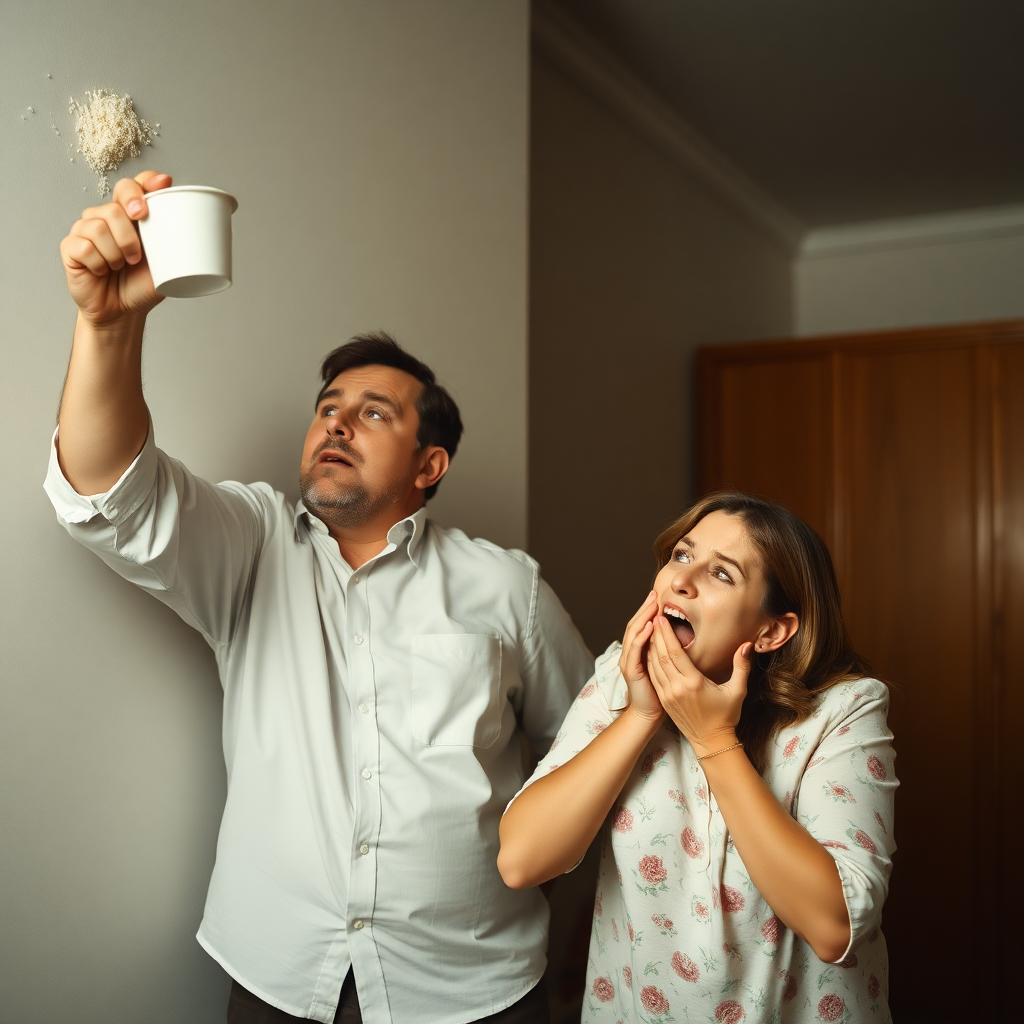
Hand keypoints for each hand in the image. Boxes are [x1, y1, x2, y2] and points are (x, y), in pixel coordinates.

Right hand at [60, 170, 171, 324]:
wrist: (123, 313)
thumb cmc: (143, 286)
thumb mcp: (169, 265)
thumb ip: (183, 245)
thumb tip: (223, 231)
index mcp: (131, 216)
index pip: (136, 185)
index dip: (147, 180)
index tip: (163, 185)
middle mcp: (107, 217)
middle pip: (117, 199)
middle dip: (132, 208)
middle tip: (143, 225)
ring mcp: (86, 230)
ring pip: (100, 225)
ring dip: (118, 249)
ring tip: (125, 264)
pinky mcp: (71, 247)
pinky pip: (84, 246)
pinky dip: (99, 262)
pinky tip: (104, 271)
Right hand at [618, 592, 665, 723]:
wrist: (649, 715)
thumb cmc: (661, 695)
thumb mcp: (666, 669)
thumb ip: (670, 654)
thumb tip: (683, 638)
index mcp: (640, 652)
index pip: (642, 626)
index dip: (649, 611)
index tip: (659, 598)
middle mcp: (631, 654)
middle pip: (636, 625)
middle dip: (645, 609)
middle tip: (654, 594)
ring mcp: (629, 661)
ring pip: (634, 633)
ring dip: (643, 617)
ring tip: (652, 604)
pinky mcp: (631, 670)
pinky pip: (635, 649)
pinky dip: (642, 636)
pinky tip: (650, 626)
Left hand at [646, 614, 751, 753]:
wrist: (711, 741)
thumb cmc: (726, 716)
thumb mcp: (737, 691)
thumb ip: (741, 666)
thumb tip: (747, 645)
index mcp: (694, 683)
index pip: (675, 653)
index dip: (666, 634)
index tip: (661, 619)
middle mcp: (677, 688)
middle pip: (661, 656)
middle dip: (655, 635)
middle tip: (652, 617)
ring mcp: (668, 695)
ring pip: (654, 666)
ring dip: (650, 646)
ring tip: (649, 629)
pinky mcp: (664, 700)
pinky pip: (653, 676)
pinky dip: (649, 661)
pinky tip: (649, 650)